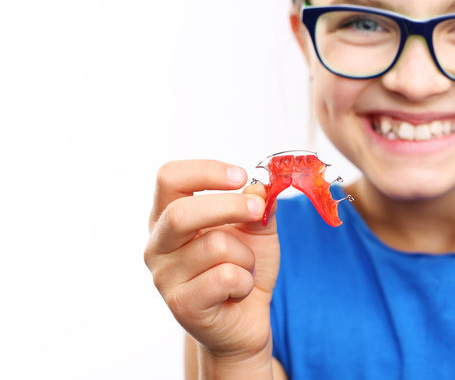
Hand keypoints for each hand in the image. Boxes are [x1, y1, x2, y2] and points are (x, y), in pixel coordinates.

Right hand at [144, 160, 279, 362]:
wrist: (245, 320)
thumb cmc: (243, 268)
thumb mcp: (257, 229)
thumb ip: (258, 205)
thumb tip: (260, 187)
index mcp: (168, 217)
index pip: (168, 178)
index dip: (205, 171)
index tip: (240, 175)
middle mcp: (157, 245)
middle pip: (181, 213)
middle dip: (230, 207)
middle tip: (258, 210)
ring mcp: (164, 277)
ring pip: (215, 246)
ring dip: (245, 256)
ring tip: (243, 269)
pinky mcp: (181, 305)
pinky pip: (225, 277)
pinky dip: (245, 281)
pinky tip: (237, 292)